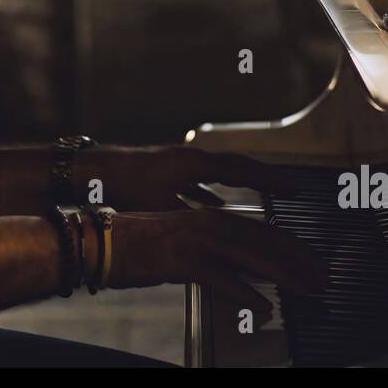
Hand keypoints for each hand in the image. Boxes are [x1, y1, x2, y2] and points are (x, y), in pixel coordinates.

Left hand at [75, 145, 303, 211]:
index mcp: (195, 163)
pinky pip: (202, 179)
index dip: (270, 180)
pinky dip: (215, 191)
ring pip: (221, 172)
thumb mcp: (162, 203)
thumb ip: (192, 215)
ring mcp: (182, 163)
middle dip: (265, 178)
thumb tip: (216, 229)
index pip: (243, 169)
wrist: (95, 170)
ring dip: (242, 182)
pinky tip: (217, 204)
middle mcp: (192, 158)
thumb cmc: (125, 184)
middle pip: (239, 167)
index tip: (292, 187)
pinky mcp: (170, 171)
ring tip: (262, 195)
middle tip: (290, 188)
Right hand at [106, 209, 326, 321]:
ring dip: (283, 274)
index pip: (261, 228)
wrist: (101, 242)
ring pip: (251, 256)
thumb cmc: (137, 244)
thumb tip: (240, 268)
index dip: (291, 245)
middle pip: (264, 240)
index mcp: (209, 217)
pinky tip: (263, 306)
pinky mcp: (182, 261)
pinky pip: (222, 279)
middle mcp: (208, 223)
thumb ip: (212, 250)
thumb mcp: (182, 239)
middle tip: (323, 276)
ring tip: (306, 289)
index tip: (313, 259)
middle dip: (298, 259)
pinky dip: (245, 293)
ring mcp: (196, 241)